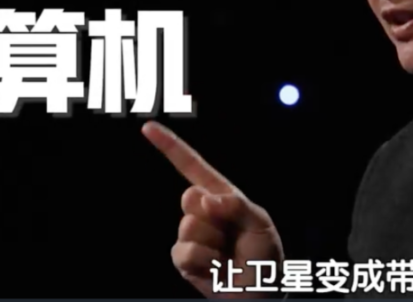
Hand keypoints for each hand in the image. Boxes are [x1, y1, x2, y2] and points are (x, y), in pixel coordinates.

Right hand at [142, 121, 283, 298]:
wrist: (258, 292)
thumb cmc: (264, 256)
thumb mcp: (261, 224)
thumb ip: (237, 206)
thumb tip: (205, 198)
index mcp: (222, 196)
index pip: (193, 167)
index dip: (170, 147)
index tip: (148, 127)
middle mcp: (202, 213)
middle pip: (189, 196)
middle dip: (212, 214)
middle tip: (231, 234)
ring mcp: (190, 236)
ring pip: (188, 227)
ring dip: (212, 243)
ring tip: (227, 255)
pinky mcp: (183, 259)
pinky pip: (184, 253)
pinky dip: (205, 261)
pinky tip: (217, 268)